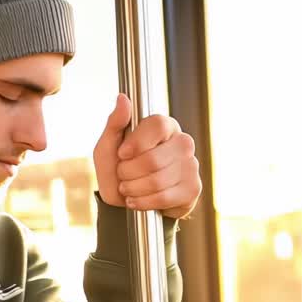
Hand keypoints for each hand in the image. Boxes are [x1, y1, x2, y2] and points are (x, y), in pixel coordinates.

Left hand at [94, 94, 200, 219]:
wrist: (128, 201)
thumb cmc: (119, 169)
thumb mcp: (108, 146)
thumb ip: (114, 123)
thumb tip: (123, 98)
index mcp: (164, 126)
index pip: (157, 125)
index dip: (136, 143)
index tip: (122, 154)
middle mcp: (182, 142)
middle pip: (153, 160)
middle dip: (128, 173)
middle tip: (123, 175)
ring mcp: (191, 165)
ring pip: (157, 181)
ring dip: (133, 189)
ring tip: (128, 188)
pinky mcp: (192, 188)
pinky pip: (164, 198)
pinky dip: (143, 203)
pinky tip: (137, 200)